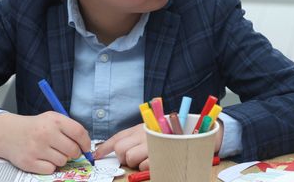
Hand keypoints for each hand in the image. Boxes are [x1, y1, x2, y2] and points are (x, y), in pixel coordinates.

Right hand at [0, 111, 91, 173]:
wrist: (9, 134)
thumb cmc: (36, 127)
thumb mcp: (52, 119)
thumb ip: (69, 128)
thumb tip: (86, 144)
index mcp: (54, 120)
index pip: (79, 133)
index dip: (86, 143)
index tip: (86, 148)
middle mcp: (45, 133)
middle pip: (73, 150)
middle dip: (74, 153)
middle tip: (68, 151)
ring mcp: (37, 148)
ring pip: (63, 161)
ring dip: (61, 159)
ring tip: (51, 152)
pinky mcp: (29, 162)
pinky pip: (51, 169)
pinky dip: (50, 166)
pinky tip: (43, 158)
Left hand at [94, 120, 224, 169]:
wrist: (197, 132)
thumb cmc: (171, 133)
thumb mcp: (152, 131)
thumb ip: (136, 138)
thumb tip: (118, 149)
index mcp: (141, 127)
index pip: (118, 137)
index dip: (105, 147)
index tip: (96, 154)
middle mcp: (146, 133)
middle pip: (122, 149)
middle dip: (124, 157)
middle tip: (134, 157)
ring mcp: (153, 143)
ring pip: (132, 158)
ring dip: (137, 163)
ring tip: (148, 158)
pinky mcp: (162, 153)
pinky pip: (146, 165)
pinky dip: (148, 166)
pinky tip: (156, 161)